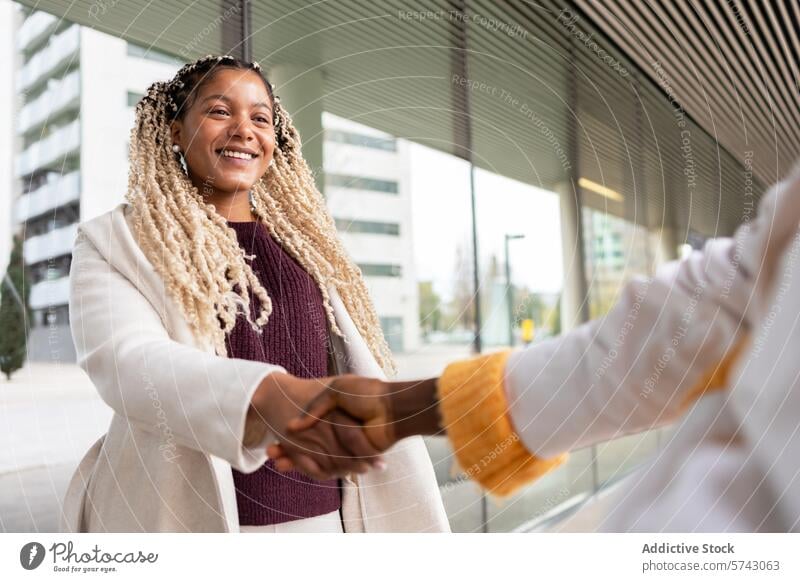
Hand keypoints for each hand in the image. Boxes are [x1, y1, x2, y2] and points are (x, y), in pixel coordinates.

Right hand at [268, 375, 441, 474]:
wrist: (392, 407)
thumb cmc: (367, 393)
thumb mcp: (335, 390)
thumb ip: (315, 407)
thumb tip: (291, 427)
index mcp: (335, 414)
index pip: (306, 427)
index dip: (289, 433)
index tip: (273, 434)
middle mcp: (339, 431)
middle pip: (308, 445)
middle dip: (288, 449)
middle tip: (270, 451)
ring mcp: (345, 445)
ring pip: (315, 457)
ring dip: (295, 460)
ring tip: (276, 459)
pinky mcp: (353, 458)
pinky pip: (328, 467)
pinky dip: (311, 468)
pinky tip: (293, 466)